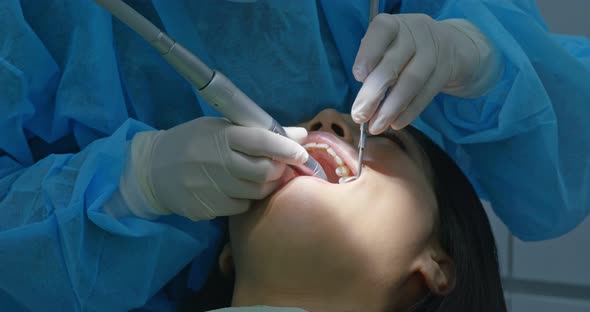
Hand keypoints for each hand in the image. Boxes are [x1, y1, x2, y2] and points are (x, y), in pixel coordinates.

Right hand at [121, 117, 307, 220]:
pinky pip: (240, 207)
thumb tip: (301, 135)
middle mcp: (217, 162)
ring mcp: (211, 188)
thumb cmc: (193, 143)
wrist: (153, 170)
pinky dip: (246, 199)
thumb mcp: (221, 128)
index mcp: (221, 136)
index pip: (262, 141)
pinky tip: (236, 189)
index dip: (286, 149)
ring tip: (257, 177)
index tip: (301, 153)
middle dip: (278, 170)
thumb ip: (261, 132)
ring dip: (265, 186)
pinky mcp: (207, 208)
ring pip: (256, 193)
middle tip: (278, 166)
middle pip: (264, 172)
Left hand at [351, 14, 496, 132]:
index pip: (381, 31)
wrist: (450, 45)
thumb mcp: (388, 45)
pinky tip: (395, 124)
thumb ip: (373, 64)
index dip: (368, 53)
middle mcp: (415, 33)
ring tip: (376, 127)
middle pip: (393, 64)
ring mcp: (433, 51)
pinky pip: (426, 94)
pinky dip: (408, 112)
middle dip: (373, 93)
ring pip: (411, 82)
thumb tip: (362, 100)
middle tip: (359, 116)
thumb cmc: (405, 48)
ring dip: (391, 109)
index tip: (357, 77)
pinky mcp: (445, 71)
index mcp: (394, 25)